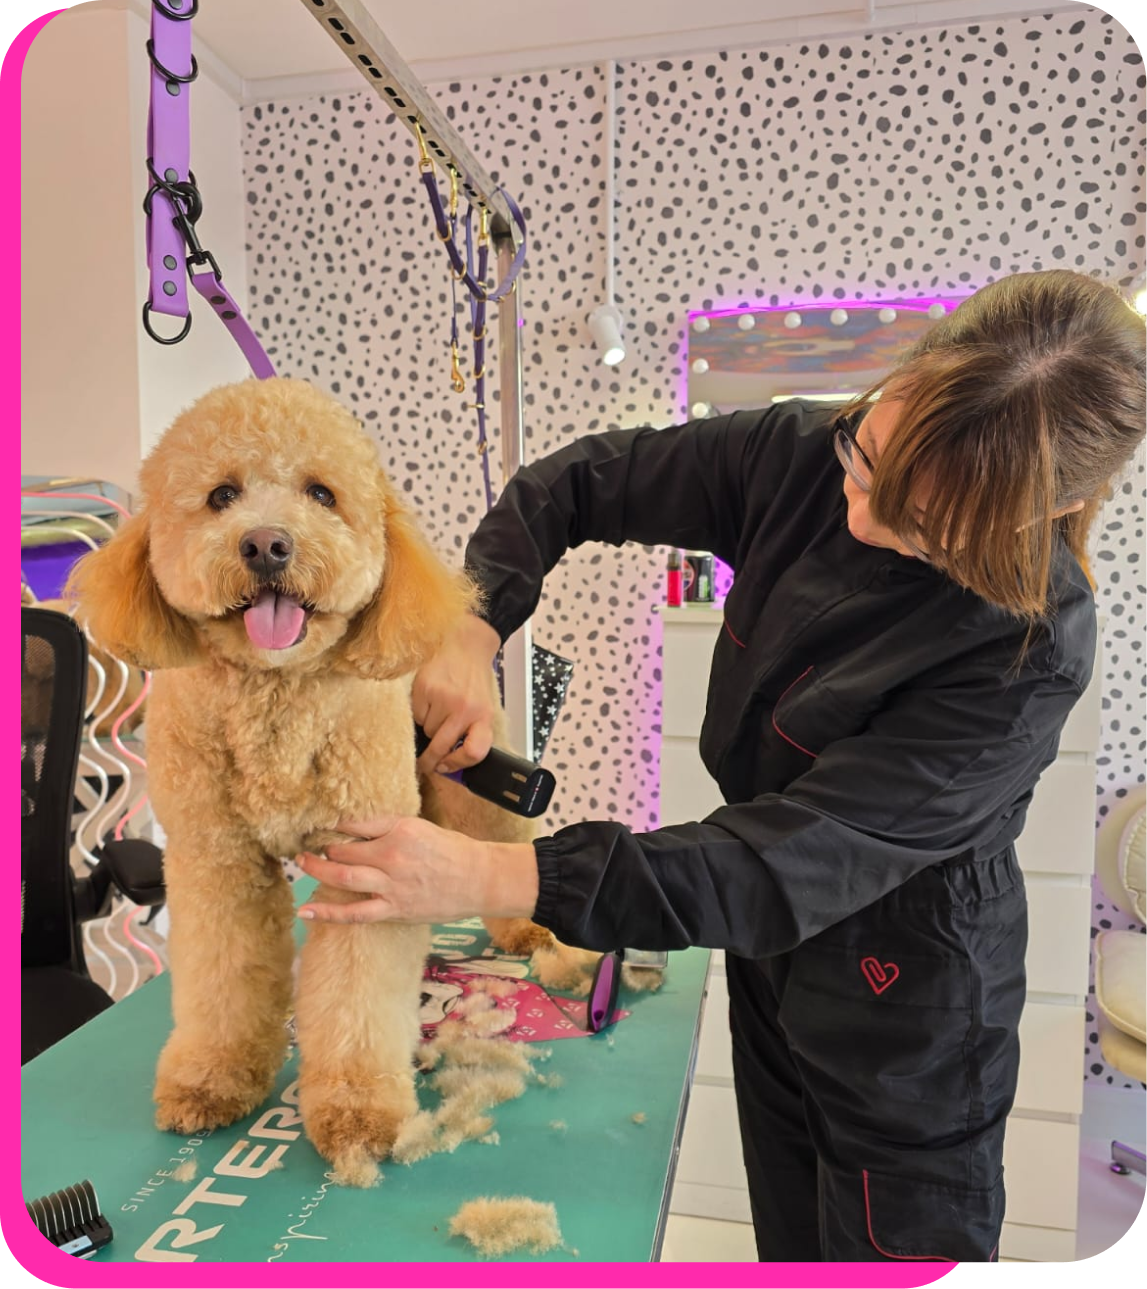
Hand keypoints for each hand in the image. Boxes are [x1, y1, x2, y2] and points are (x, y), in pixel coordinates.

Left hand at [295, 816, 538, 924]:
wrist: (480, 880)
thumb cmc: (455, 851)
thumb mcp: (422, 828)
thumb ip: (390, 829)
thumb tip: (359, 830)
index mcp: (400, 829)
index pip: (355, 823)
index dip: (332, 824)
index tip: (319, 823)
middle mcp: (392, 855)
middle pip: (343, 850)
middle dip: (322, 846)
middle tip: (308, 843)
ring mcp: (391, 885)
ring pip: (342, 877)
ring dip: (317, 869)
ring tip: (302, 862)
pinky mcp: (393, 909)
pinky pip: (353, 913)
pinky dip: (327, 913)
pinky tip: (305, 910)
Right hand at [411, 612, 501, 774]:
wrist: (466, 647)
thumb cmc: (472, 682)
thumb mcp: (482, 708)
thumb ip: (471, 732)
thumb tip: (447, 763)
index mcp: (484, 717)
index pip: (474, 752)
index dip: (457, 764)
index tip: (444, 767)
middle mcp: (465, 708)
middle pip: (442, 746)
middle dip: (430, 759)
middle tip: (424, 763)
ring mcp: (444, 698)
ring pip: (427, 731)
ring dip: (429, 727)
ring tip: (437, 709)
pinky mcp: (425, 687)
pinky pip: (416, 715)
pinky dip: (420, 712)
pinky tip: (429, 699)